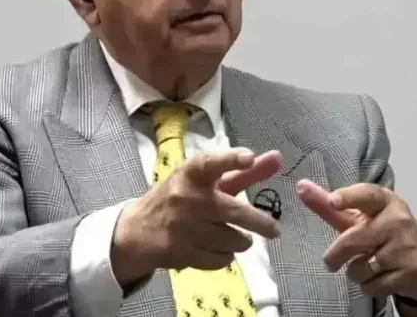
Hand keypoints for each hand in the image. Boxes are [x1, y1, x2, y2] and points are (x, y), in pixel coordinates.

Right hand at [112, 149, 281, 285]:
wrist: (138, 230)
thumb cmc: (180, 197)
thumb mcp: (208, 180)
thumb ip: (244, 171)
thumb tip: (278, 158)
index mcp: (192, 174)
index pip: (211, 163)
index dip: (231, 160)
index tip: (249, 157)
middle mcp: (187, 197)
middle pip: (234, 212)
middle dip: (260, 223)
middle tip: (274, 230)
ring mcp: (183, 227)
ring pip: (232, 240)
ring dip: (240, 240)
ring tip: (235, 236)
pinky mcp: (181, 252)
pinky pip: (220, 259)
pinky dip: (225, 255)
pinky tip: (217, 248)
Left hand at [297, 180, 416, 300]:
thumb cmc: (386, 233)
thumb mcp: (361, 217)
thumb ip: (330, 205)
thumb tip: (300, 186)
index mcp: (385, 201)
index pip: (367, 194)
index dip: (349, 197)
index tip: (332, 201)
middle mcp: (398, 220)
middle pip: (353, 239)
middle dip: (336, 255)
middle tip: (330, 262)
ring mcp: (405, 247)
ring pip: (361, 267)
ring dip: (355, 273)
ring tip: (365, 267)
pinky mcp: (410, 272)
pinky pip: (372, 285)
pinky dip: (368, 287)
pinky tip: (379, 278)